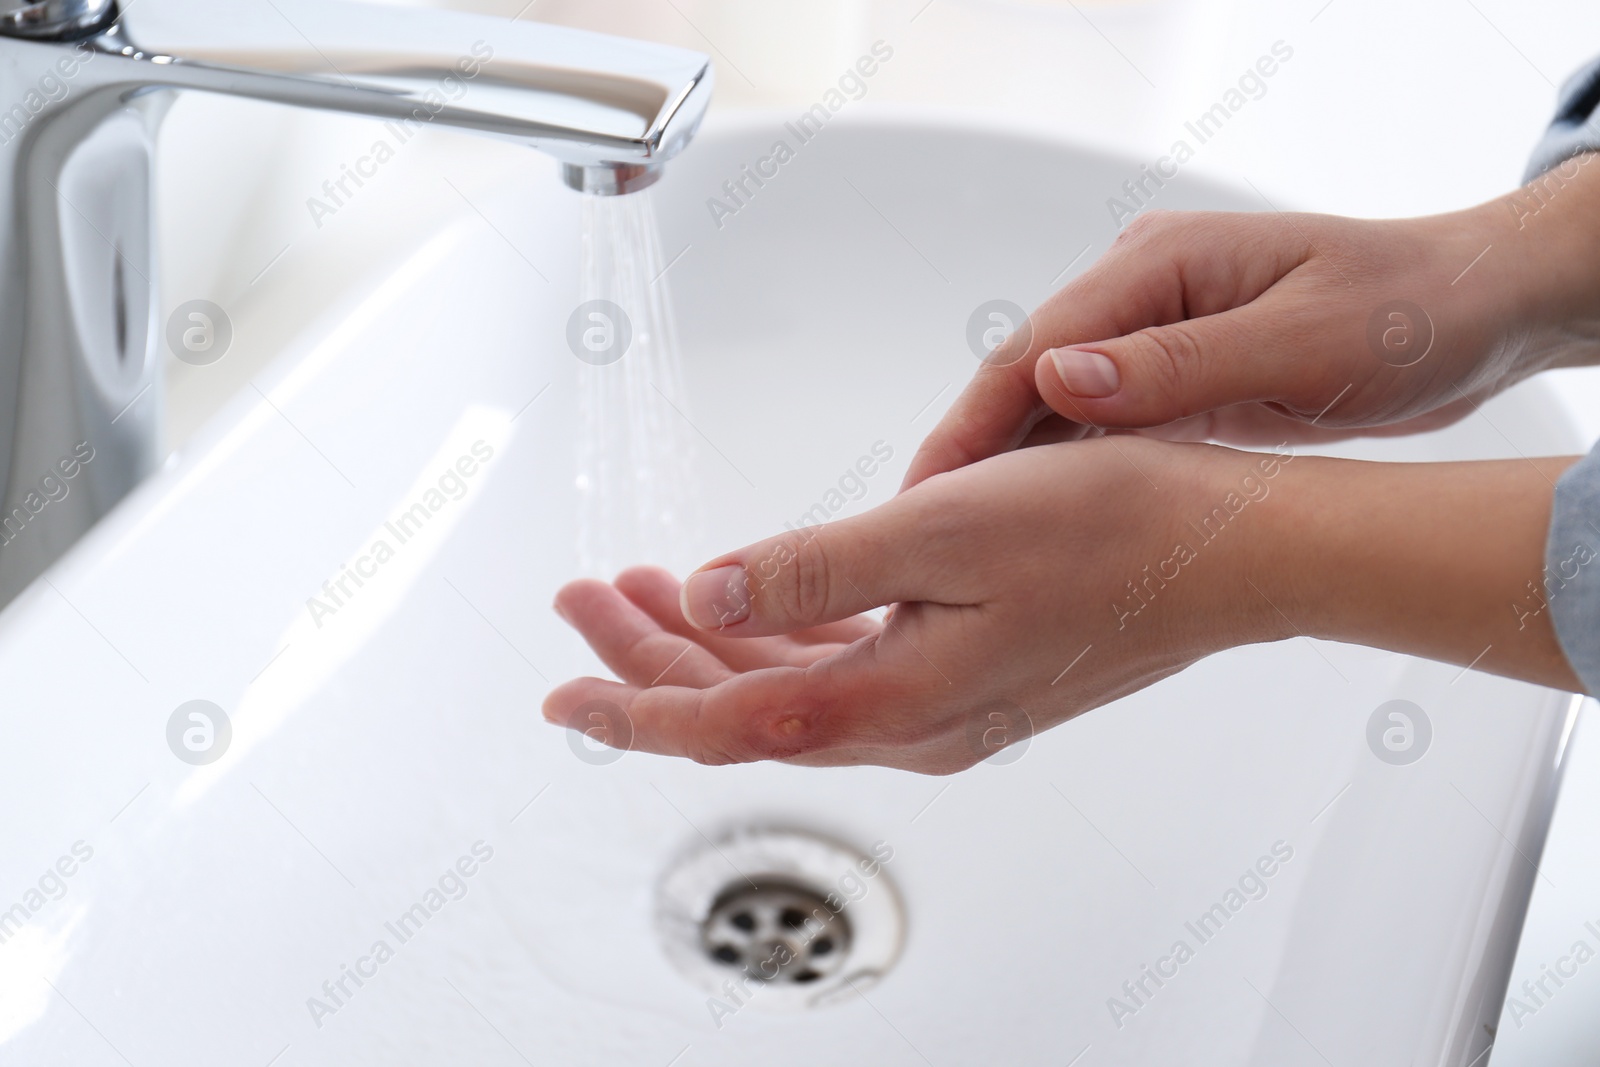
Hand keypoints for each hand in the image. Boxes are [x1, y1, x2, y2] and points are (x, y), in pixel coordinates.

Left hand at [544, 437, 1284, 773]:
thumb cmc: (1112, 531)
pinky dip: (780, 639)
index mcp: (891, 701)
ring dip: (710, 646)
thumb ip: (810, 573)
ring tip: (645, 591)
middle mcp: (910, 723)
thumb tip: (707, 600)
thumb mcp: (938, 533)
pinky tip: (757, 602)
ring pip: (786, 690)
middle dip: (651, 661)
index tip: (560, 696)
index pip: (724, 724)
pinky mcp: (968, 673)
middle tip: (586, 603)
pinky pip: (842, 670)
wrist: (1232, 552)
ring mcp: (941, 704)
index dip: (631, 708)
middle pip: (743, 709)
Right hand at [903, 163, 1599, 488]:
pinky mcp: (1176, 374)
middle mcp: (1142, 292)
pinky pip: (1100, 428)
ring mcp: (1156, 333)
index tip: (924, 491)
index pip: (1032, 348)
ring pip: (1057, 410)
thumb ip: (1174, 364)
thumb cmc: (1403, 314)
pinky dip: (1065, 473)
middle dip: (972, 455)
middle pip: (1028, 380)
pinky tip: (1035, 525)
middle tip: (917, 533)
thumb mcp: (1296, 344)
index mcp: (1158, 263)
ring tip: (960, 544)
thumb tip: (1057, 380)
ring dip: (1011, 472)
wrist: (1473, 312)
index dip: (970, 424)